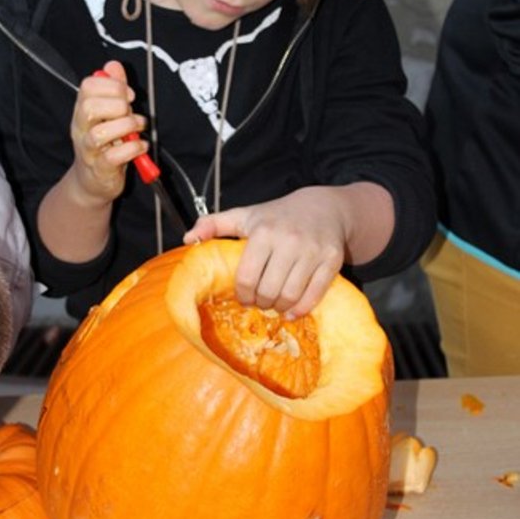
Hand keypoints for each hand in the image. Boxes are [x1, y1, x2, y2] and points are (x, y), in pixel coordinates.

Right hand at [69, 60, 148, 201]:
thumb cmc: (104, 146)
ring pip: (100, 133)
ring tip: (138, 128)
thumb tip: (113, 65)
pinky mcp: (100, 169)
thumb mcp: (109, 115)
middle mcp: (82, 129)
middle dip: (117, 104)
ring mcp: (89, 150)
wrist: (92, 183)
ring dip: (126, 127)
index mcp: (83, 111)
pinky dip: (132, 149)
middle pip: (90, 107)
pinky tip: (140, 146)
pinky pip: (113, 157)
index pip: (88, 87)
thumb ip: (113, 89)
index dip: (111, 85)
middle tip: (131, 111)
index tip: (128, 94)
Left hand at [183, 184, 392, 316]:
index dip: (242, 294)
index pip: (247, 277)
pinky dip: (302, 309)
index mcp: (264, 232)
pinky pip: (315, 295)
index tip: (243, 297)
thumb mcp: (245, 215)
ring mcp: (313, 252)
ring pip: (291, 295)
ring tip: (274, 304)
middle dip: (261, 303)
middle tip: (259, 302)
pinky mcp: (332, 261)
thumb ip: (214, 224)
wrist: (324, 208)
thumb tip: (187, 240)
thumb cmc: (277, 215)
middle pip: (269, 290)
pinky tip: (292, 310)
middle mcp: (289, 241)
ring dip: (279, 308)